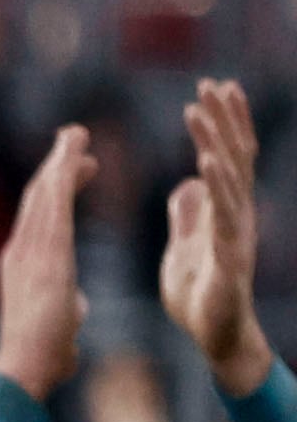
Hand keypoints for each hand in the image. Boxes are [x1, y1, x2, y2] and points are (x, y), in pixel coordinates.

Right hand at [0, 124, 93, 401]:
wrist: (27, 369)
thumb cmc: (44, 358)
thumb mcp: (61, 323)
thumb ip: (68, 307)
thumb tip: (76, 307)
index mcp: (24, 265)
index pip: (42, 217)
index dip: (58, 189)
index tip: (81, 168)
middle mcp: (20, 251)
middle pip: (39, 197)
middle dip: (58, 164)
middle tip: (76, 137)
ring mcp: (29, 251)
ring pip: (45, 195)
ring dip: (61, 161)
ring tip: (76, 134)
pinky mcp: (45, 254)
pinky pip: (54, 206)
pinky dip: (63, 178)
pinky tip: (74, 156)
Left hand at [161, 76, 272, 394]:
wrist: (214, 338)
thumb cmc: (201, 294)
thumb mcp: (186, 246)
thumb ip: (190, 215)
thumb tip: (188, 184)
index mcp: (225, 211)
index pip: (228, 157)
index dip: (224, 123)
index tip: (215, 88)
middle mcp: (236, 215)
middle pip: (233, 158)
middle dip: (223, 119)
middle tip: (212, 83)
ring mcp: (235, 234)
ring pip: (229, 179)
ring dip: (214, 141)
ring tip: (201, 110)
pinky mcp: (228, 257)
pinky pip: (223, 215)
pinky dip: (216, 186)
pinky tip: (205, 160)